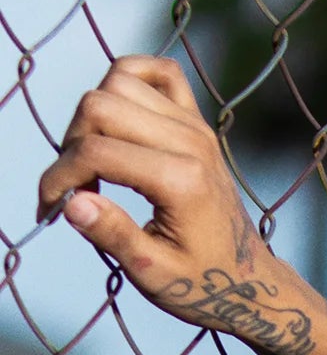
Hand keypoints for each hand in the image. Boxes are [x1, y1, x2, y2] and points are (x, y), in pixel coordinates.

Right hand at [37, 54, 325, 354]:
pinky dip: (130, 78)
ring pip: (119, 80)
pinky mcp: (198, 121)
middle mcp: (190, 142)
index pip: (95, 151)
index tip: (50, 209)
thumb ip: (113, 235)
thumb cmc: (202, 282)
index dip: (58, 177)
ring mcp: (196, 126)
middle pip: (98, 104)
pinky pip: (160, 72)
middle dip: (70, 144)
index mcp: (181, 181)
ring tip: (94, 160)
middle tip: (76, 187)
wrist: (249, 279)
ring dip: (90, 115)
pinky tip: (118, 117)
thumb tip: (70, 202)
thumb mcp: (154, 274)